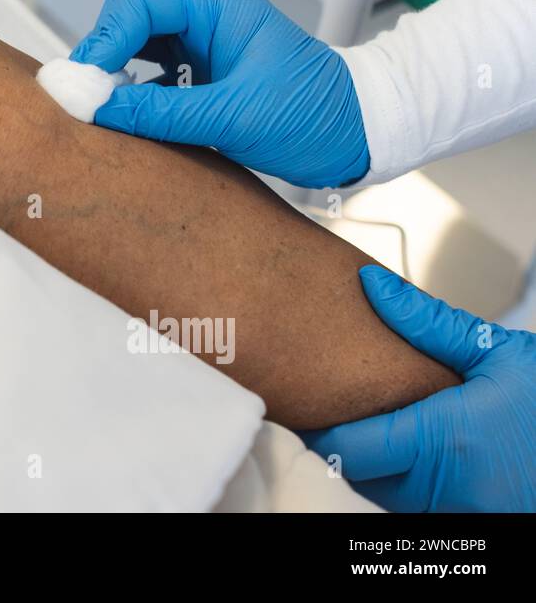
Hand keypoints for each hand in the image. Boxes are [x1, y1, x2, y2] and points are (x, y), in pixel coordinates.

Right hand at [69, 0, 368, 187]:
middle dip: (101, 55)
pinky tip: (123, 124)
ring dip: (112, 79)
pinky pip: (150, 83)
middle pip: (129, 22)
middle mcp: (205, 23)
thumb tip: (98, 107)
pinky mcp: (199, 83)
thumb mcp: (234, 118)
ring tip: (98, 111)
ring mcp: (201, 52)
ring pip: (134, 52)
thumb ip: (161, 113)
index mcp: (219, 9)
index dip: (105, 36)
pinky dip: (130, 101)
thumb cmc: (318, 114)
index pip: (140, 2)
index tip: (86, 77)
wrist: (359, 138)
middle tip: (83, 96)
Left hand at [304, 266, 535, 511]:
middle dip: (345, 439)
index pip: (347, 447)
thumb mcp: (499, 353)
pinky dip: (403, 481)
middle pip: (358, 472)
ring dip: (374, 463)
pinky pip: (413, 507)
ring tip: (377, 421)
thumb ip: (428, 323)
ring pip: (382, 493)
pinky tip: (411, 450)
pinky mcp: (472, 525)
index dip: (322, 425)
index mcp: (444, 440)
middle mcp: (445, 487)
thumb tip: (371, 285)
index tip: (312, 398)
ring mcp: (459, 513)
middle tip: (338, 402)